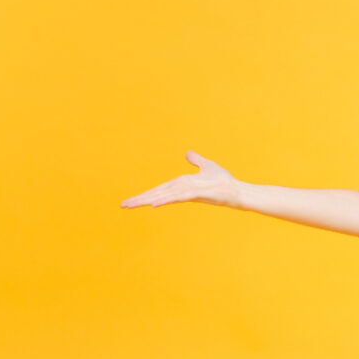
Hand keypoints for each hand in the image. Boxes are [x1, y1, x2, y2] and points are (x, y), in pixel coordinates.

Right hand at [120, 151, 241, 208]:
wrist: (236, 190)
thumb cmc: (222, 181)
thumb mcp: (206, 166)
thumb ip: (196, 160)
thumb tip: (187, 153)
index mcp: (180, 185)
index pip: (159, 190)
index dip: (145, 194)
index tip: (130, 201)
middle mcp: (181, 190)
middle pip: (156, 194)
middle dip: (139, 199)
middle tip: (122, 205)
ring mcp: (187, 193)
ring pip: (162, 197)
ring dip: (146, 200)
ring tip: (130, 205)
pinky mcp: (195, 195)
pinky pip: (177, 197)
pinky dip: (165, 200)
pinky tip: (152, 205)